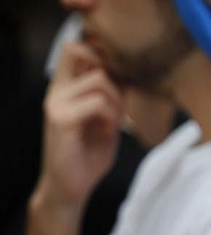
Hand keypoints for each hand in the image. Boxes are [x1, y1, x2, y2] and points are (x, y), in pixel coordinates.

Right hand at [37, 41, 123, 207]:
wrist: (71, 186)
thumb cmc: (88, 153)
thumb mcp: (107, 118)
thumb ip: (112, 95)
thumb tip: (130, 73)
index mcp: (64, 88)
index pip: (73, 48)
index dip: (97, 51)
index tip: (118, 76)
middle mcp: (56, 91)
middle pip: (81, 52)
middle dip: (112, 73)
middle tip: (118, 102)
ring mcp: (56, 103)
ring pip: (99, 80)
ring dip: (117, 101)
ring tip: (114, 122)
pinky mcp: (60, 118)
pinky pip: (98, 103)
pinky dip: (112, 116)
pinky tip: (108, 132)